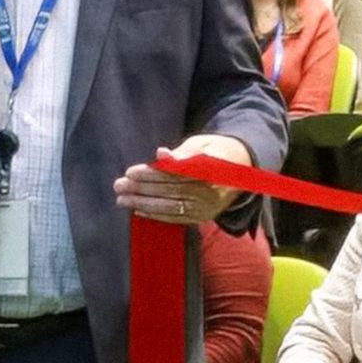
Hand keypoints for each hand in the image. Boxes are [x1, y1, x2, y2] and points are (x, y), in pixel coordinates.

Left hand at [115, 134, 250, 223]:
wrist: (242, 169)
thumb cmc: (216, 151)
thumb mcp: (203, 144)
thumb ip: (183, 152)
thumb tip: (162, 154)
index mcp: (212, 170)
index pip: (176, 174)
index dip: (153, 174)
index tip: (131, 172)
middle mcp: (211, 192)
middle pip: (171, 191)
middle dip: (142, 189)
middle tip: (119, 185)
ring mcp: (208, 207)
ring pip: (171, 206)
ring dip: (143, 204)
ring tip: (122, 199)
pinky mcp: (204, 217)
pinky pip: (177, 218)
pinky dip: (156, 215)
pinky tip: (138, 210)